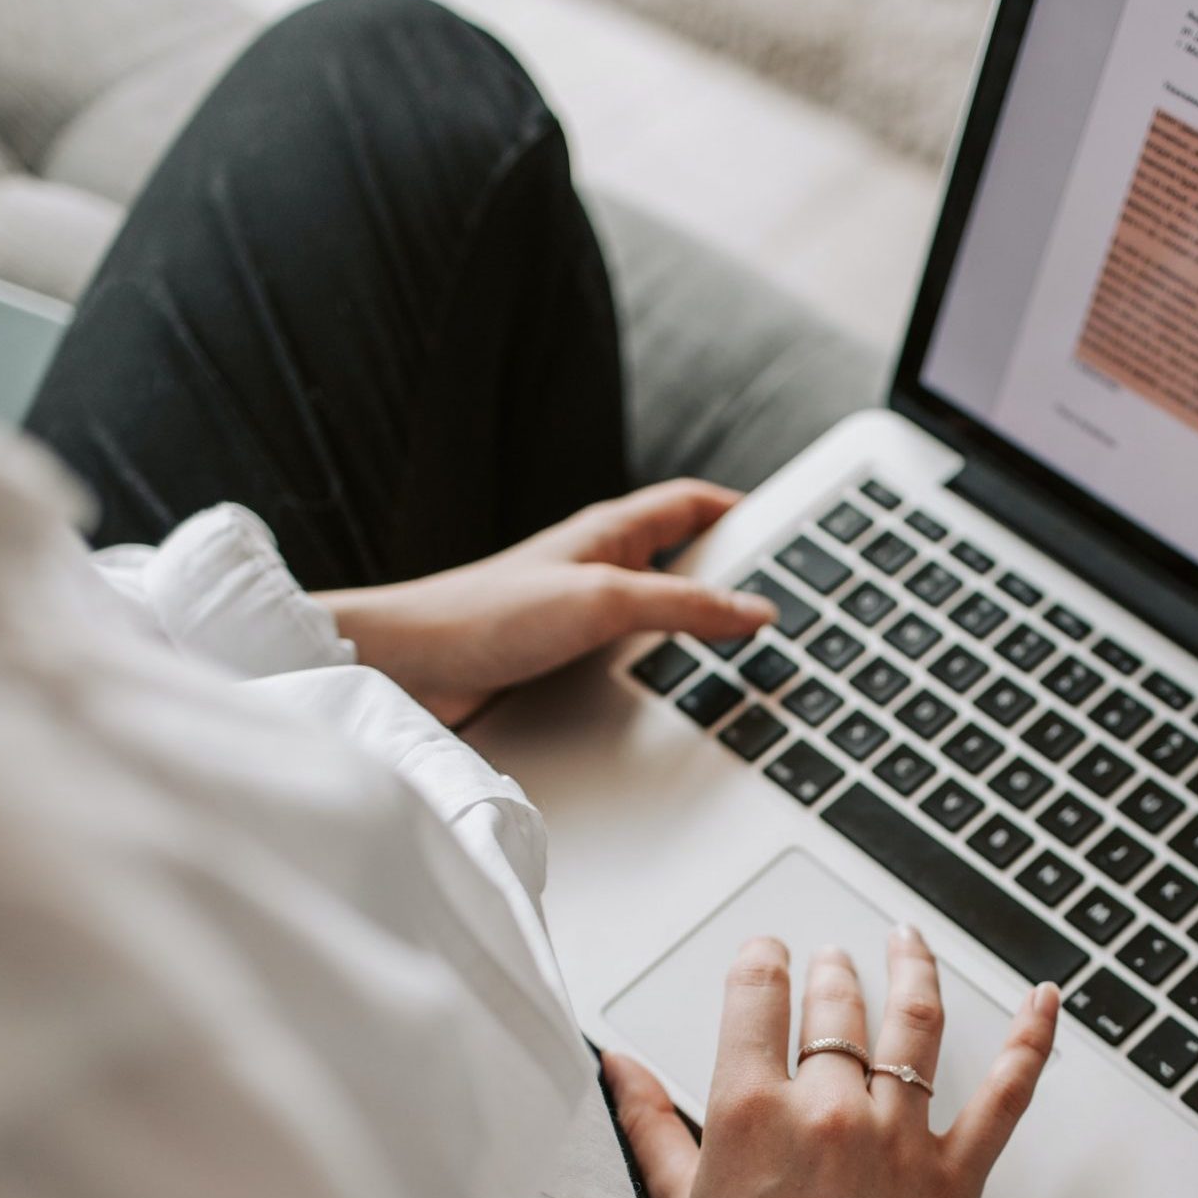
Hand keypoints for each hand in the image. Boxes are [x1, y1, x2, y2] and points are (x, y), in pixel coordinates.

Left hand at [317, 479, 776, 724]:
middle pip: (684, 557)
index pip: (692, 503)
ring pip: (659, 612)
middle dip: (732, 573)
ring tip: (745, 653)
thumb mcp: (603, 602)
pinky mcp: (563, 660)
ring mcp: (580, 613)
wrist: (408, 670)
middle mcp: (598, 567)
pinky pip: (630, 655)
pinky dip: (661, 666)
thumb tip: (756, 610)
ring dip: (697, 628)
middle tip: (782, 599)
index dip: (741, 511)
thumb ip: (683, 607)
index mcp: (609, 533)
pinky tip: (676, 694)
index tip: (788, 532)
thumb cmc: (486, 616)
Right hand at [602, 928, 1060, 1197]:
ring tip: (907, 942)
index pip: (758, 996)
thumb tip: (617, 1063)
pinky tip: (1043, 1001)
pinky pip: (1004, 1095)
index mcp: (754, 1110)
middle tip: (830, 961)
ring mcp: (898, 1137)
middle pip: (836, 1007)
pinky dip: (1029, 1042)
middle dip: (831, 972)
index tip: (767, 954)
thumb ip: (647, 1122)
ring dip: (911, 970)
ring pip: (913, 1024)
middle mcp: (830, 1110)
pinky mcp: (953, 1174)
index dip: (763, 961)